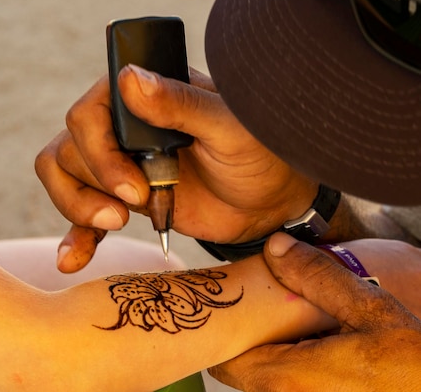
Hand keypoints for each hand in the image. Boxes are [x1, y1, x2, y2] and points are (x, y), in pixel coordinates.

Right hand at [36, 65, 316, 271]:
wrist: (269, 197)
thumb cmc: (258, 151)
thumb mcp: (225, 125)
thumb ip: (178, 103)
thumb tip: (128, 78)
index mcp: (140, 97)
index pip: (86, 117)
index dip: (100, 155)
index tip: (135, 188)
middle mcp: (120, 126)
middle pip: (68, 150)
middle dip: (96, 183)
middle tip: (137, 203)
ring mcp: (117, 163)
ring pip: (63, 178)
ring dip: (78, 208)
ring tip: (115, 224)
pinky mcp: (120, 199)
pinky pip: (81, 215)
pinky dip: (75, 237)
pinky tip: (72, 260)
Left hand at [208, 233, 420, 391]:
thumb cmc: (412, 365)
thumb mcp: (368, 309)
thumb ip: (316, 276)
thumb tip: (276, 247)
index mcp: (289, 378)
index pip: (224, 360)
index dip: (222, 332)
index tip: (229, 308)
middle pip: (240, 369)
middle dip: (247, 337)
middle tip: (261, 309)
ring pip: (262, 379)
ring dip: (269, 351)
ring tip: (290, 324)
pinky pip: (283, 386)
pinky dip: (287, 364)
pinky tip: (310, 344)